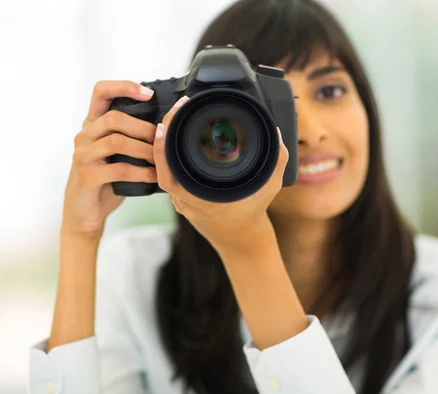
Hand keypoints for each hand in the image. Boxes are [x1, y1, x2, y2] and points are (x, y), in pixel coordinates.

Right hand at [62, 80, 157, 237]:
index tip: (148, 93)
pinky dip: (141, 172)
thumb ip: (130, 136)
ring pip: (117, 141)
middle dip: (144, 127)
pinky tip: (154, 176)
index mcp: (92, 125)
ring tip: (160, 159)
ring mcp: (83, 155)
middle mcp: (84, 136)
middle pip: (114, 118)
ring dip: (145, 150)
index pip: (101, 92)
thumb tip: (164, 125)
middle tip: (162, 139)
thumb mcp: (117, 154)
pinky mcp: (87, 176)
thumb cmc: (106, 180)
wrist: (85, 213)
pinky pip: (119, 169)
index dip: (124, 87)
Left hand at [154, 96, 288, 253]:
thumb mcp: (269, 185)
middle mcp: (186, 200)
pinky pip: (170, 175)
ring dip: (164, 146)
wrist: (241, 238)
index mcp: (200, 197)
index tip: (164, 126)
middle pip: (161, 167)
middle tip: (174, 110)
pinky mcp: (182, 199)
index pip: (169, 173)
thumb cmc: (252, 212)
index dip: (161, 149)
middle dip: (162, 136)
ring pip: (163, 171)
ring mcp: (181, 201)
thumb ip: (276, 160)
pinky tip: (175, 138)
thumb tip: (275, 132)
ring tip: (174, 119)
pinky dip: (169, 157)